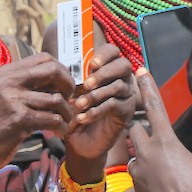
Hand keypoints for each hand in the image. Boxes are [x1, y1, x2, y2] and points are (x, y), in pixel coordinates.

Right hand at [0, 53, 74, 191]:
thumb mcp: (4, 94)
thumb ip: (26, 83)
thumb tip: (61, 75)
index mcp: (6, 72)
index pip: (44, 58)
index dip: (61, 70)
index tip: (64, 86)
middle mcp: (8, 82)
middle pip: (53, 71)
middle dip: (69, 85)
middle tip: (70, 100)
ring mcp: (13, 100)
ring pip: (57, 99)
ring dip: (67, 112)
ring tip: (65, 121)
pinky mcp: (20, 119)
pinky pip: (53, 119)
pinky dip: (62, 126)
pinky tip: (60, 132)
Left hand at [63, 43, 134, 167]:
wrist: (80, 141)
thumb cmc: (76, 110)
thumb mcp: (71, 92)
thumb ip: (72, 78)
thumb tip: (65, 68)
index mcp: (109, 68)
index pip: (113, 51)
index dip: (104, 54)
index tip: (91, 64)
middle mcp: (123, 79)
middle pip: (123, 65)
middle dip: (104, 73)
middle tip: (86, 84)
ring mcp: (127, 95)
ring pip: (117, 87)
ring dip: (95, 95)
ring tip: (78, 104)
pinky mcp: (126, 112)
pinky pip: (114, 106)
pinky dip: (96, 111)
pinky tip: (82, 117)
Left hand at [128, 70, 191, 191]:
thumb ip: (181, 158)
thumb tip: (174, 162)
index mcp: (166, 142)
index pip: (153, 107)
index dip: (146, 87)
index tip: (139, 70)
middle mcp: (147, 155)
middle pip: (135, 131)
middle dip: (142, 132)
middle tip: (156, 141)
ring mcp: (139, 175)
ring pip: (137, 158)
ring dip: (146, 160)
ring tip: (168, 175)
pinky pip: (140, 179)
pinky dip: (150, 181)